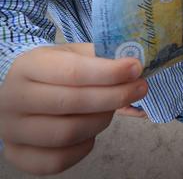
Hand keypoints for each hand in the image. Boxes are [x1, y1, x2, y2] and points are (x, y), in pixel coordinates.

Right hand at [0, 43, 147, 174]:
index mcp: (28, 66)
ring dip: (101, 120)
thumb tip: (135, 68)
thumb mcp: (73, 53)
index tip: (135, 68)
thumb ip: (101, 58)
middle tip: (139, 88)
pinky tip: (93, 130)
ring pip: (67, 134)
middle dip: (114, 96)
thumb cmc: (55, 70)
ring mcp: (12, 131)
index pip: (72, 72)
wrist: (23, 90)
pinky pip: (59, 160)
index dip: (109, 72)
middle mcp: (14, 99)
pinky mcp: (19, 156)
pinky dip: (84, 146)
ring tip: (113, 108)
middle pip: (72, 103)